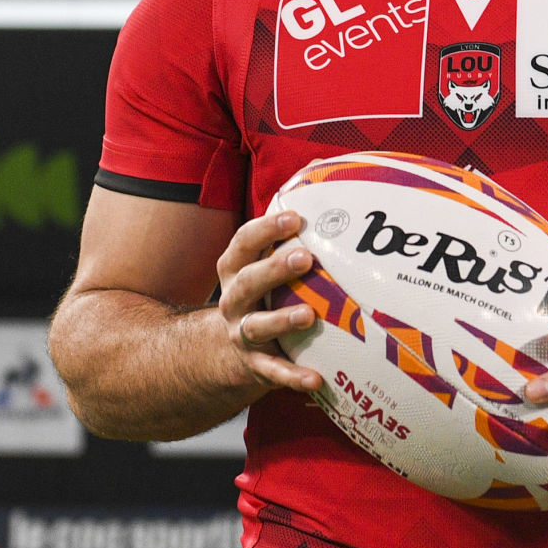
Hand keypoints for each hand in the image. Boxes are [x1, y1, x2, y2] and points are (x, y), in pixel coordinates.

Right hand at [212, 207, 325, 398]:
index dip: (265, 229)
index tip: (293, 217)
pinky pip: (273, 372)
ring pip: (257, 326)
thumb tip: (320, 167)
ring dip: (281, 320)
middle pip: (247, 281)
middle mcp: (234, 300)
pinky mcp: (255, 366)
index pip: (243, 243)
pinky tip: (315, 380)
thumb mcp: (263, 260)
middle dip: (274, 268)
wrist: (227, 351)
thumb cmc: (262, 292)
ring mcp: (242, 334)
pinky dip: (293, 377)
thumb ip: (287, 228)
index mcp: (236, 269)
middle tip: (305, 257)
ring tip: (309, 315)